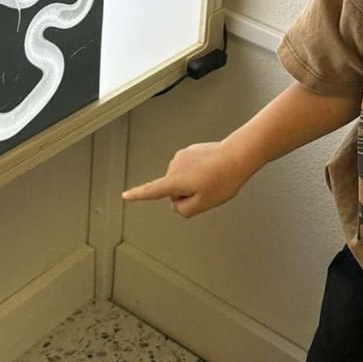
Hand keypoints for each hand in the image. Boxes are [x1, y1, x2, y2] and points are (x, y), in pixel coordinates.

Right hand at [121, 141, 249, 216]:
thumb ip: (184, 210)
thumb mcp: (203, 205)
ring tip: (211, 179)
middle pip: (172, 189)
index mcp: (175, 180)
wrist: (236, 156)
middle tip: (206, 191)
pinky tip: (211, 171)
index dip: (137, 195)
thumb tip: (177, 204)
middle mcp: (175, 166)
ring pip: (181, 178)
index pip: (151, 190)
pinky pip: (189, 168)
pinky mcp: (190, 150)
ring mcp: (182, 156)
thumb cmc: (223, 179)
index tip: (126, 195)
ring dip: (192, 182)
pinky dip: (197, 172)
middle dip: (185, 193)